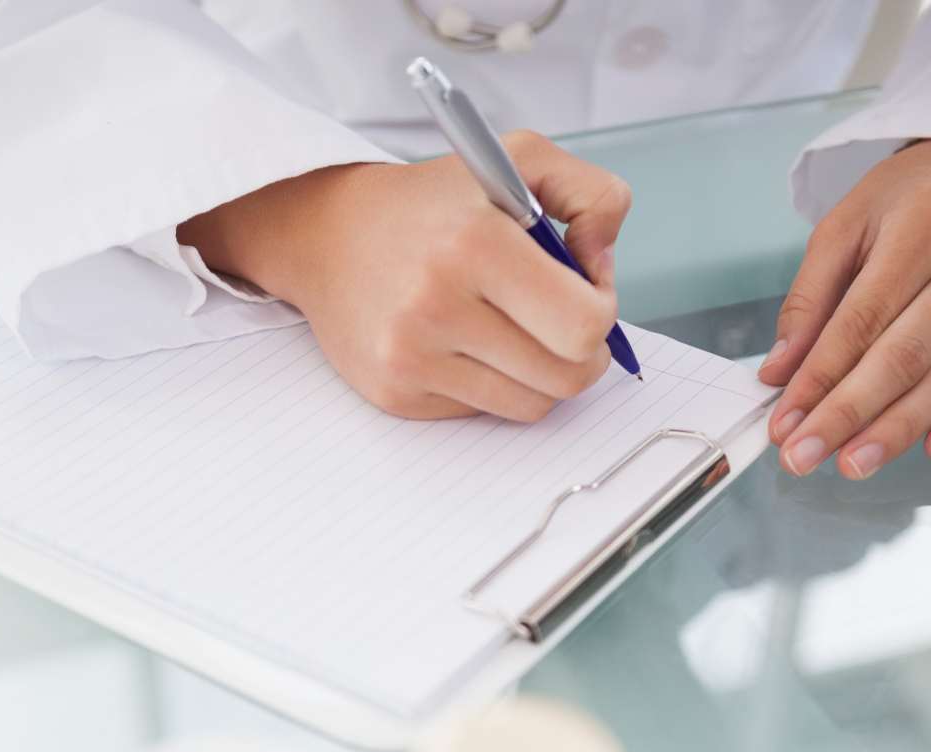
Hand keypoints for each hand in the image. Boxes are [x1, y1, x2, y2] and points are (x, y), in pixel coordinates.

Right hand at [178, 132, 629, 420]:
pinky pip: (484, 414)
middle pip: (567, 378)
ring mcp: (411, 357)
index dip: (601, 313)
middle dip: (581, 353)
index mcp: (473, 241)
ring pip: (531, 406)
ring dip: (539, 374)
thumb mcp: (518, 159)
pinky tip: (468, 345)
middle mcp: (435, 305)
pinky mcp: (396, 394)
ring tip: (515, 330)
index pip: (582, 325)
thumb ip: (592, 197)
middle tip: (564, 323)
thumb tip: (604, 273)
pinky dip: (491, 385)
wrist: (326, 235)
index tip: (586, 293)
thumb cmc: (430, 203)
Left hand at [759, 140, 930, 479]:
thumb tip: (778, 370)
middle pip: (902, 353)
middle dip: (849, 413)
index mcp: (917, 228)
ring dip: (897, 427)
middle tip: (804, 457)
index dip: (818, 378)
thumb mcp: (845, 227)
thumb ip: (810, 299)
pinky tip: (927, 449)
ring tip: (853, 463)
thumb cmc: (905, 201)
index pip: (859, 319)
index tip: (784, 424)